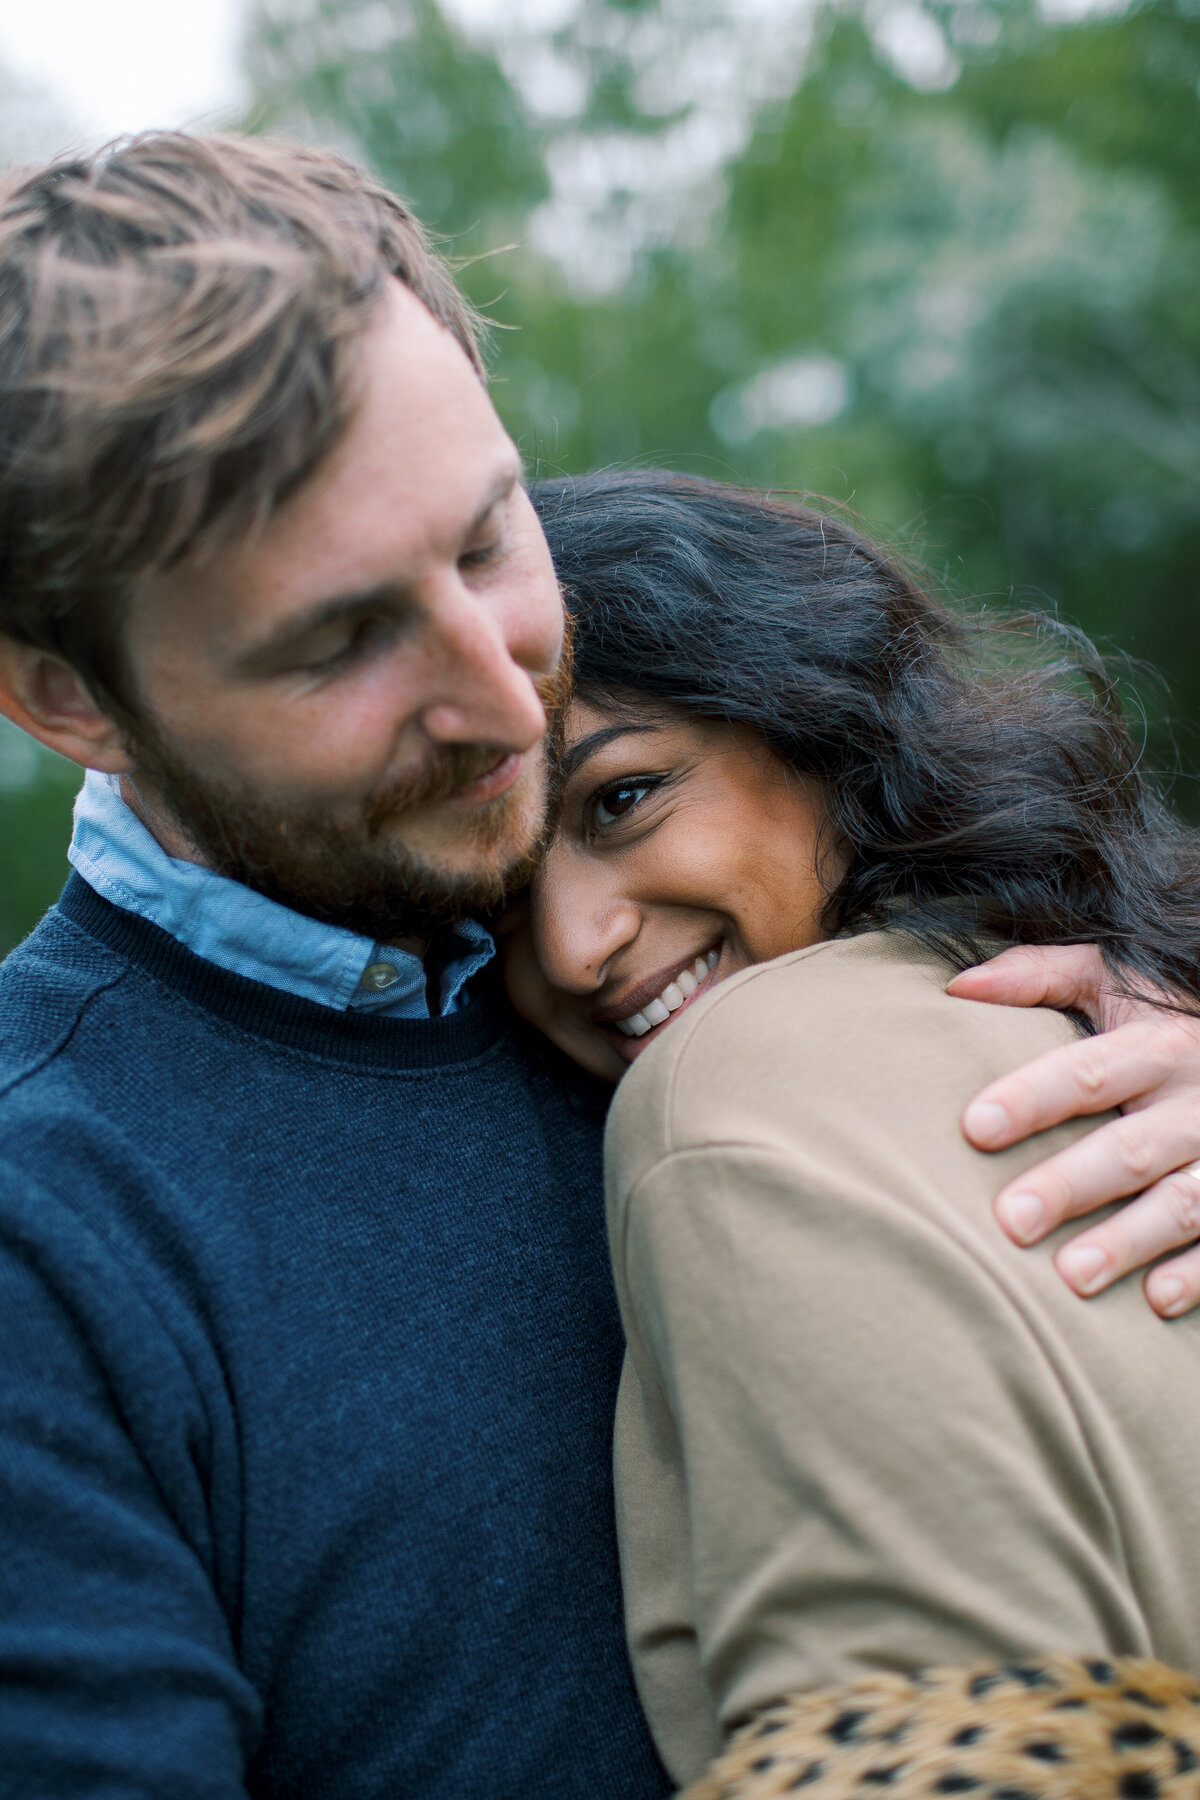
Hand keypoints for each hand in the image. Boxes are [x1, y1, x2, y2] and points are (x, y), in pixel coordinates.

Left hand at [948, 944, 1199, 1316]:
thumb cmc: (1164, 1017)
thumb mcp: (1115, 979)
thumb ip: (1040, 977)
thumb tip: (957, 984)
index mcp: (1158, 1044)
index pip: (1088, 1071)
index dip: (1032, 1097)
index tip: (976, 1127)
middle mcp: (1197, 1100)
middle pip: (1131, 1147)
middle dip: (1071, 1184)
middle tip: (1011, 1219)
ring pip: (1182, 1202)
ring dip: (1129, 1241)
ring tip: (1070, 1276)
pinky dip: (1196, 1272)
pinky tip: (1154, 1300)